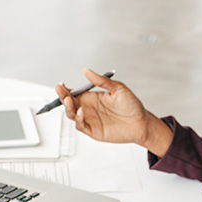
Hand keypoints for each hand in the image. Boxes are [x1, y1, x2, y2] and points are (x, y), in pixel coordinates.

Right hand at [55, 68, 171, 154]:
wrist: (141, 122)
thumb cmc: (131, 105)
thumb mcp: (118, 88)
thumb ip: (101, 81)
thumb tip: (87, 71)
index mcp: (92, 97)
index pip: (74, 93)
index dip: (65, 90)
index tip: (61, 84)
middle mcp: (88, 108)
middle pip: (69, 103)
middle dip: (62, 97)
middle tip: (60, 90)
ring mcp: (90, 120)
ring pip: (71, 114)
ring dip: (67, 108)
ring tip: (68, 100)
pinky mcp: (93, 131)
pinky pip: (80, 125)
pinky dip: (78, 119)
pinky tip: (81, 111)